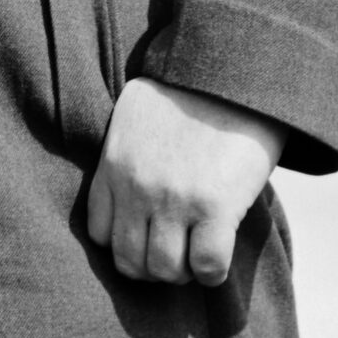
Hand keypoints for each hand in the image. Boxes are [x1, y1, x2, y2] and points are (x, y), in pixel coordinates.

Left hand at [86, 78, 283, 287]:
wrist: (237, 67)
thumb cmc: (193, 90)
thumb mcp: (139, 112)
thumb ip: (127, 152)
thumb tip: (129, 184)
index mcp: (114, 162)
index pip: (100, 233)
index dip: (127, 242)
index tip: (149, 235)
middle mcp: (137, 186)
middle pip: (130, 262)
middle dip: (154, 266)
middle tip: (177, 250)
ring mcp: (174, 199)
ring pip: (165, 270)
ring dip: (183, 270)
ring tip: (198, 250)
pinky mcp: (214, 206)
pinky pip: (206, 266)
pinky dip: (212, 270)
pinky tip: (219, 251)